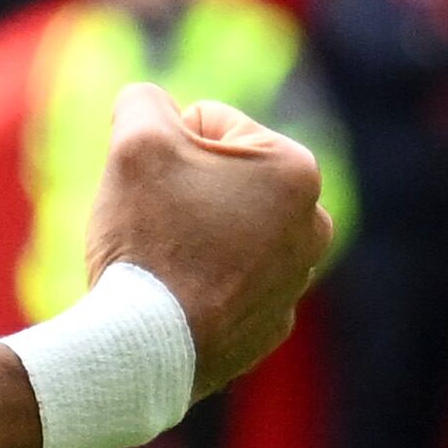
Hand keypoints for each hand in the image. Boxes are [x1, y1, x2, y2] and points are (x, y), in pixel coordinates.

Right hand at [83, 82, 333, 397]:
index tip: (153, 186)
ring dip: (193, 232)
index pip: (209, 122)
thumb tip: (149, 103)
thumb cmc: (148, 236)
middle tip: (154, 221)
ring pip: (226, 227)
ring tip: (163, 261)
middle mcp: (312, 224)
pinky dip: (199, 281)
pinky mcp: (271, 325)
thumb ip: (143, 101)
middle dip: (186, 187)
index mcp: (295, 170)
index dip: (165, 146)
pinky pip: (227, 280)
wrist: (145, 346)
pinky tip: (173, 298)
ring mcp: (295, 280)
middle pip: (224, 175)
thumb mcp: (134, 140)